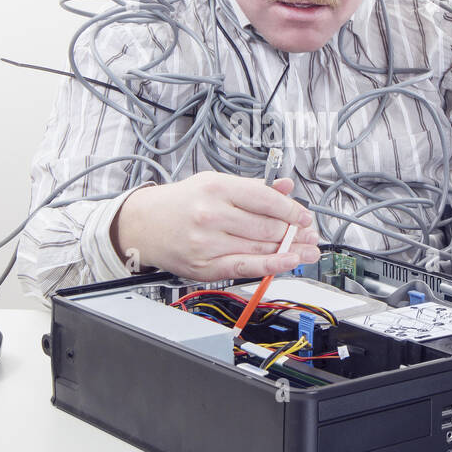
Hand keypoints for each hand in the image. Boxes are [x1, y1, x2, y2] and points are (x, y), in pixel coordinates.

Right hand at [112, 172, 321, 281]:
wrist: (143, 225)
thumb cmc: (180, 203)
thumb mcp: (215, 183)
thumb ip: (253, 187)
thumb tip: (285, 188)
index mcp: (216, 188)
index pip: (266, 200)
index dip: (291, 210)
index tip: (304, 216)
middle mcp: (212, 215)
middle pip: (267, 227)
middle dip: (293, 233)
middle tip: (309, 234)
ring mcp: (208, 243)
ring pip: (260, 248)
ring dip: (290, 250)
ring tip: (307, 250)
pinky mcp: (205, 266)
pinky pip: (246, 268)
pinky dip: (271, 266)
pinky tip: (288, 262)